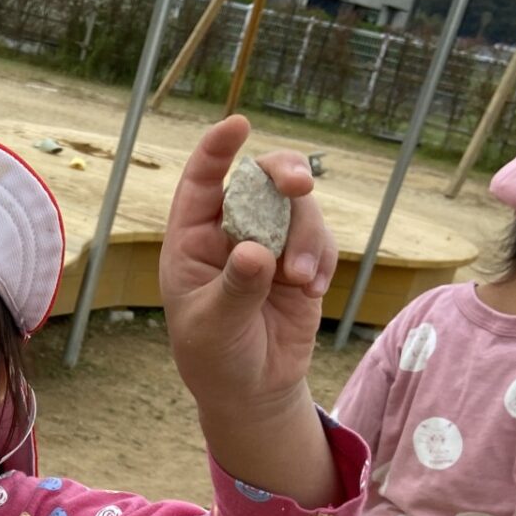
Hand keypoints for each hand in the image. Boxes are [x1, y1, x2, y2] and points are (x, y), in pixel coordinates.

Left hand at [160, 115, 335, 417]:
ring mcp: (269, 243)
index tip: (238, 125)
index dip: (217, 150)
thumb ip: (236, 288)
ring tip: (299, 280)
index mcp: (193, 241)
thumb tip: (256, 251)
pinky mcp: (301, 261)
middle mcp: (231, 233)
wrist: (252, 390)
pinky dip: (322, 259)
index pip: (201, 182)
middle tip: (298, 187)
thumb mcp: (215, 327)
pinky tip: (310, 291)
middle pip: (259, 179)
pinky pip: (321, 240)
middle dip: (282, 174)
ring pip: (298, 208)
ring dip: (306, 236)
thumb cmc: (216, 357)